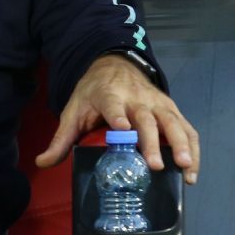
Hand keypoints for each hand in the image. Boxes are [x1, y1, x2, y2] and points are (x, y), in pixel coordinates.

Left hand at [35, 54, 199, 184]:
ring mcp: (157, 103)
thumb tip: (42, 162)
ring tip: (184, 167)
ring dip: (180, 145)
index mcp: (109, 95)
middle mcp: (136, 98)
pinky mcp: (171, 109)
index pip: (113, 106)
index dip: (118, 117)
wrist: (113, 65)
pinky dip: (192, 148)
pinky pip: (186, 128)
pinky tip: (191, 170)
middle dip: (151, 141)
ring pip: (172, 123)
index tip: (122, 129)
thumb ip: (61, 139)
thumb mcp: (73, 111)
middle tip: (155, 165)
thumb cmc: (93, 93)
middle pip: (147, 119)